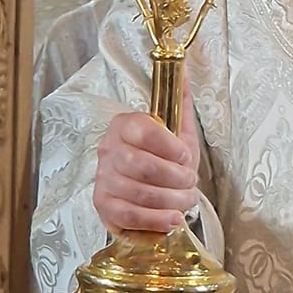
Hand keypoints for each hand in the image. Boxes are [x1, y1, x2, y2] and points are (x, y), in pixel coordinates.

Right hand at [93, 73, 200, 233]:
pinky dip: (156, 221)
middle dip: (175, 178)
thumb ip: (180, 103)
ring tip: (185, 201)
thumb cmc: (167, 159)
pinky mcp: (103, 207)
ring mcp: (103, 180)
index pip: (142, 130)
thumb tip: (184, 72)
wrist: (152, 191)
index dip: (169, 146)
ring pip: (138, 193)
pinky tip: (172, 219)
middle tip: (190, 183)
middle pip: (140, 165)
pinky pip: (129, 216)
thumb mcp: (178, 131)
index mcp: (124, 125)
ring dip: (171, 201)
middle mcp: (108, 150)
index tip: (186, 156)